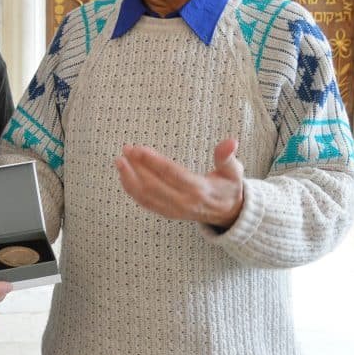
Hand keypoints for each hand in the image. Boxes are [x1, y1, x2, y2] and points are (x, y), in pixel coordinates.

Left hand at [115, 138, 243, 227]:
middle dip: (136, 167)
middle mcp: (184, 202)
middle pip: (154, 185)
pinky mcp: (167, 213)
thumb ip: (227, 156)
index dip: (152, 161)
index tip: (138, 148)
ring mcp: (174, 210)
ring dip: (129, 178)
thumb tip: (232, 141)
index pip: (171, 174)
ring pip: (146, 196)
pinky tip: (124, 176)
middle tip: (126, 149)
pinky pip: (145, 203)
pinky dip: (132, 190)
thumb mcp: (234, 171)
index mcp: (199, 189)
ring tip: (119, 161)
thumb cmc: (229, 187)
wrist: (229, 214)